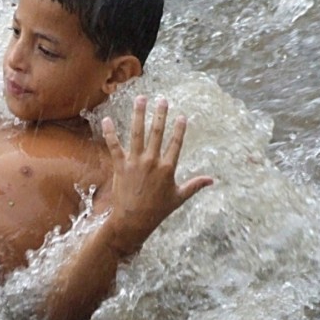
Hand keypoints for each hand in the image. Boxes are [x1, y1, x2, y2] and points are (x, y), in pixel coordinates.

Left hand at [101, 95, 213, 256]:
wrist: (133, 221)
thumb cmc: (157, 211)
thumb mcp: (179, 198)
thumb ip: (195, 185)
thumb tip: (212, 180)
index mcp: (168, 168)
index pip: (176, 143)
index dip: (179, 129)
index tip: (182, 115)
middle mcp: (151, 162)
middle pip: (157, 133)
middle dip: (160, 114)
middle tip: (162, 100)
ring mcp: (134, 163)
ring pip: (137, 134)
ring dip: (138, 115)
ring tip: (140, 99)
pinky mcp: (119, 166)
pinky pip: (114, 146)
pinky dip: (110, 133)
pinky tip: (107, 119)